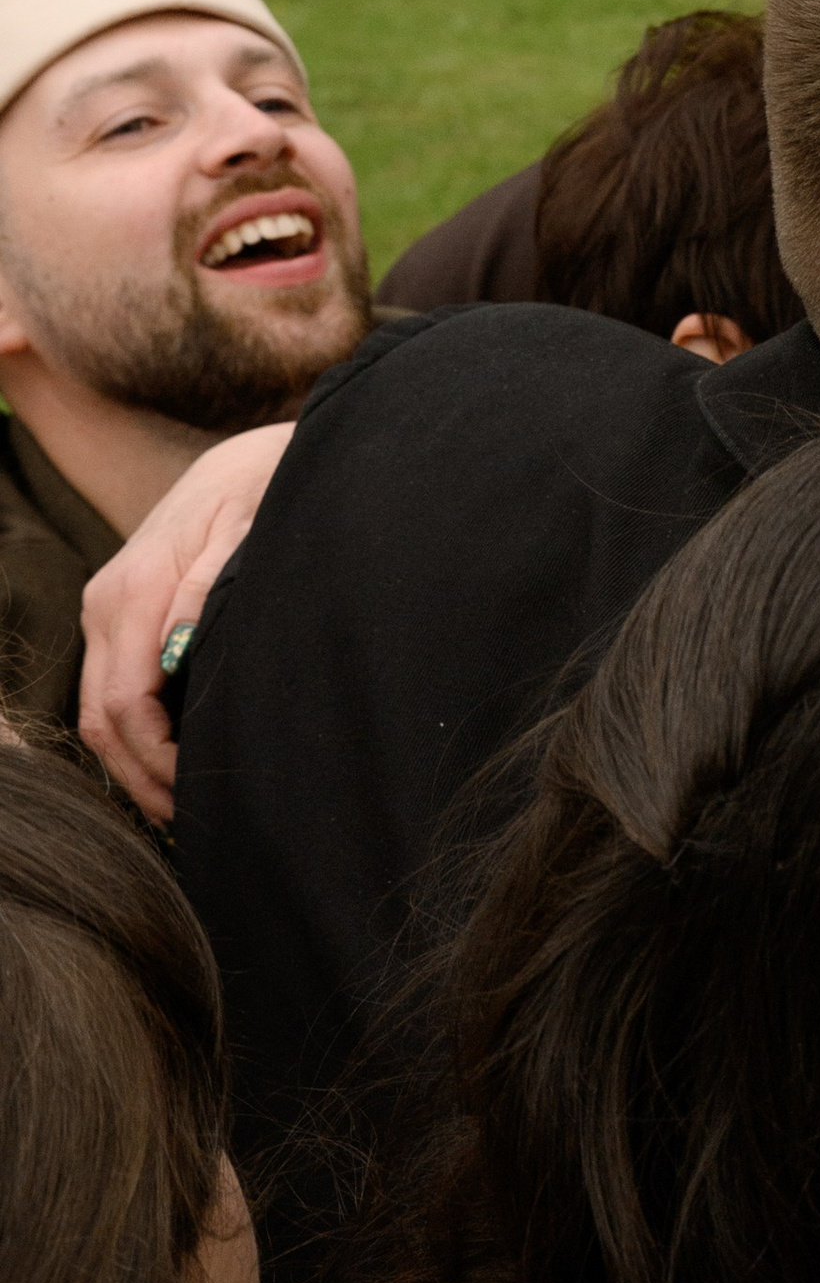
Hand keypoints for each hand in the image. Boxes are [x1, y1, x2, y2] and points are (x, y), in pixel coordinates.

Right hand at [77, 422, 291, 820]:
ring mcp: (104, 609)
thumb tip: (179, 649)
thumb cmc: (260, 493)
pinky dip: (131, 733)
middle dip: (140, 776)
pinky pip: (110, 688)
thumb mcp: (249, 532)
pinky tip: (169, 759)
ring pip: (97, 710)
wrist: (245, 460)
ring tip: (179, 804)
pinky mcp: (117, 614)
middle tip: (190, 823)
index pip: (129, 704)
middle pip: (102, 718)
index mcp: (133, 593)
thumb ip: (209, 589)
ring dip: (131, 762)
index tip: (202, 791)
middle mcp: (105, 604)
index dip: (159, 760)